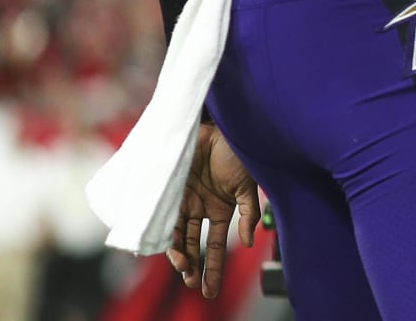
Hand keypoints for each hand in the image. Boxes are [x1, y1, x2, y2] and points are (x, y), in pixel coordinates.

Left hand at [167, 122, 258, 298]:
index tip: (208, 291)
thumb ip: (248, 215)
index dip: (212, 269)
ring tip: (183, 268)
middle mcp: (200, 208)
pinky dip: (167, 231)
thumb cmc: (241, 152)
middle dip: (192, 267)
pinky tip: (169, 245)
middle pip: (192, 245)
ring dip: (178, 254)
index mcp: (221, 210)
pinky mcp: (172, 188)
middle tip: (193, 284)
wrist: (225, 125)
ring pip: (177, 234)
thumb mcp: (248, 187)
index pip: (213, 246)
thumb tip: (248, 243)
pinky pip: (166, 215)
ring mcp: (185, 199)